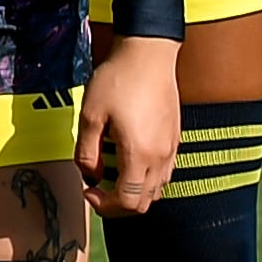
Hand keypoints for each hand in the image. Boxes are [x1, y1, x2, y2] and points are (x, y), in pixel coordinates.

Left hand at [77, 34, 180, 216]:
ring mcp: (172, 148)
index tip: (88, 190)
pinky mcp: (175, 139)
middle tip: (97, 188)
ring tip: (111, 174)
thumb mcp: (90, 116)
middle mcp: (161, 156)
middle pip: (145, 202)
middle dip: (119, 204)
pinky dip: (146, 178)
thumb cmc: (118, 81)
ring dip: (134, 192)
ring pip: (157, 190)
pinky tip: (128, 160)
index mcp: (140, 154)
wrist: (148, 55)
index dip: (105, 206)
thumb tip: (89, 175)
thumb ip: (86, 152)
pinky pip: (164, 172)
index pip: (129, 202)